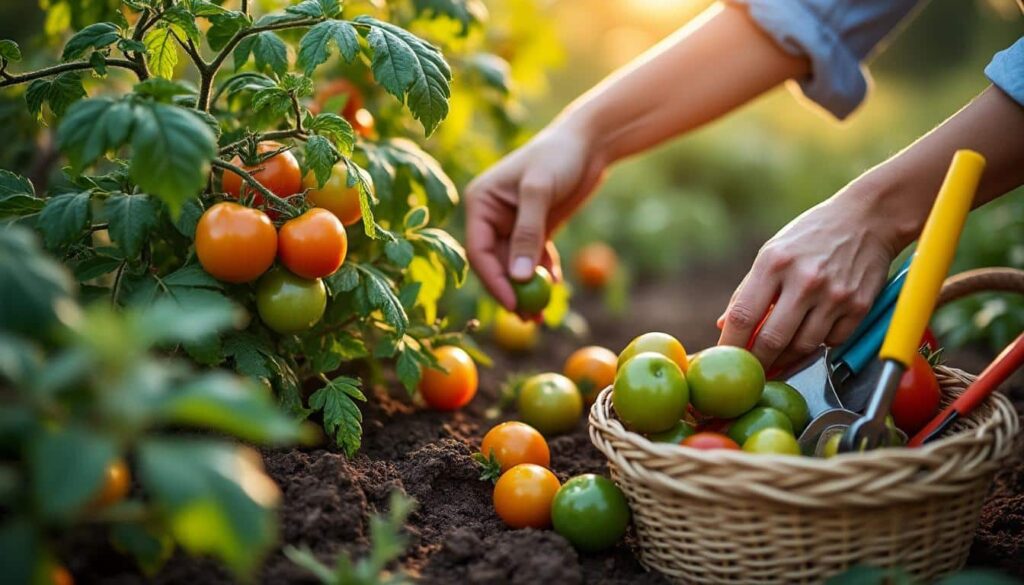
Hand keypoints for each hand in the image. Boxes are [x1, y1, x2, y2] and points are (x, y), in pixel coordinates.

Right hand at [465, 120, 606, 310]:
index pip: (479, 250)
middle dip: (512, 291)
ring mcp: (513, 224)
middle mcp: (492, 216)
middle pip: (496, 263)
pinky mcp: (535, 228)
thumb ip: (527, 234)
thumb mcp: (540, 192)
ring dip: (527, 289)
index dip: (494, 280)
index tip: (513, 303)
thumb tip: (517, 277)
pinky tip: (555, 283)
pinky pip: (534, 258)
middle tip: (528, 318)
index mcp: (481, 202)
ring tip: (541, 314)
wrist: (588, 142)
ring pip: (515, 266)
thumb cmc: (559, 156)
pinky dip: (543, 272)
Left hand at [718, 183, 902, 370]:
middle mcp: (805, 280)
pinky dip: (819, 345)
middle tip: (751, 372)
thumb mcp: (772, 252)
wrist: (868, 218)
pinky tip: (812, 333)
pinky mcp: (859, 306)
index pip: (744, 316)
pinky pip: (831, 342)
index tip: (725, 359)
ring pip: (803, 347)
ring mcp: (834, 295)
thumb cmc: (812, 236)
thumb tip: (725, 326)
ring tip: (778, 357)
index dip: (731, 344)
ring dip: (787, 359)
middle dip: (757, 363)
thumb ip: (748, 291)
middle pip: (772, 340)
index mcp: (774, 263)